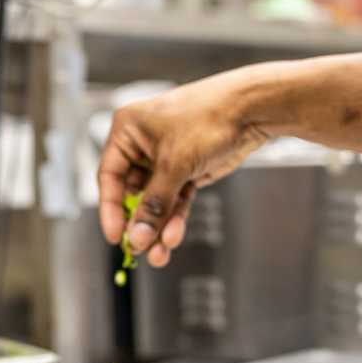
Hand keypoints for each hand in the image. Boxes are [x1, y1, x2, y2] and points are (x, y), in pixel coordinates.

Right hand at [98, 72, 269, 266]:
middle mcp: (143, 145)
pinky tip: (173, 236)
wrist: (252, 110)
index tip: (116, 237)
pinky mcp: (186, 170)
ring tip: (161, 253)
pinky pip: (174, 200)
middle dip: (140, 223)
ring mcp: (165, 159)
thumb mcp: (175, 165)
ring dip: (158, 227)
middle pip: (132, 194)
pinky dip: (174, 218)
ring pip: (156, 201)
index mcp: (128, 131)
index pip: (109, 177)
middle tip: (141, 250)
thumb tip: (137, 236)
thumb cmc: (209, 118)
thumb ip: (154, 204)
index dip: (111, 210)